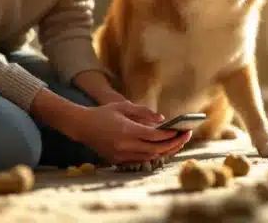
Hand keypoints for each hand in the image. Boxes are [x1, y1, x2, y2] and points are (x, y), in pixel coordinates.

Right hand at [64, 101, 191, 163]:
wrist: (82, 126)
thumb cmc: (103, 113)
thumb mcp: (123, 106)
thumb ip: (143, 112)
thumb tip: (162, 119)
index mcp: (127, 130)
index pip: (155, 136)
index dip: (170, 135)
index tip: (181, 130)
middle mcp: (125, 145)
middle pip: (156, 149)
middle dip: (173, 144)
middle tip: (185, 136)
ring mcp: (121, 155)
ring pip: (150, 157)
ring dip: (165, 151)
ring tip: (178, 142)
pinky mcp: (118, 160)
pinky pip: (141, 160)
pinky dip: (153, 155)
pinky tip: (162, 148)